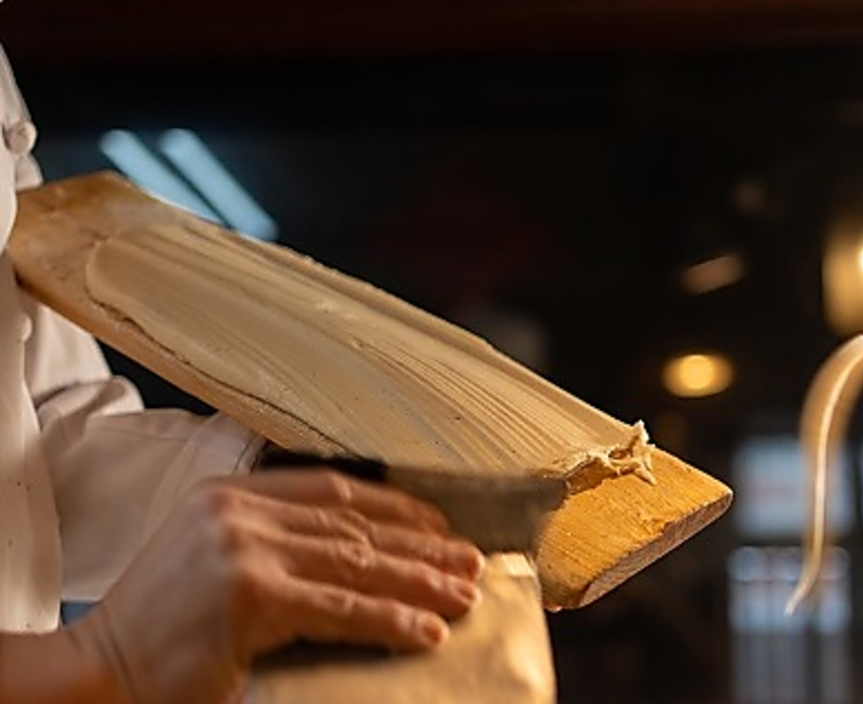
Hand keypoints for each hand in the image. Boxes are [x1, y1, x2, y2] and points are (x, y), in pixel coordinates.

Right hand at [68, 467, 485, 703]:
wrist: (93, 673)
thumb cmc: (154, 627)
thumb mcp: (211, 556)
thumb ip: (271, 540)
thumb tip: (352, 553)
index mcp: (233, 492)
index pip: (334, 489)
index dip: (394, 507)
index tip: (437, 526)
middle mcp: (240, 509)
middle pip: (354, 524)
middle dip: (418, 546)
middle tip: (468, 562)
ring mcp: (244, 546)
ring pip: (355, 561)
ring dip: (417, 581)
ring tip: (462, 594)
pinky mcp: (249, 592)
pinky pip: (337, 606)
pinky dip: (387, 619)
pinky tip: (424, 631)